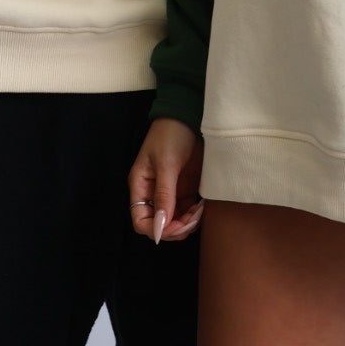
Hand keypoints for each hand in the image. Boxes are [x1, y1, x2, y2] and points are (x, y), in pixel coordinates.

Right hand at [128, 117, 203, 242]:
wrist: (190, 115)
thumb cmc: (171, 134)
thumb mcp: (167, 164)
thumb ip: (164, 195)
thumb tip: (160, 227)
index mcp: (141, 186)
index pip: (141, 220)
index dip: (156, 229)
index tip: (174, 228)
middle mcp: (153, 192)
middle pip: (159, 224)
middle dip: (174, 228)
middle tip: (192, 221)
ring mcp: (170, 191)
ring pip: (175, 221)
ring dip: (187, 223)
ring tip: (199, 212)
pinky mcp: (186, 188)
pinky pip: (187, 211)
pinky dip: (195, 215)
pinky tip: (203, 207)